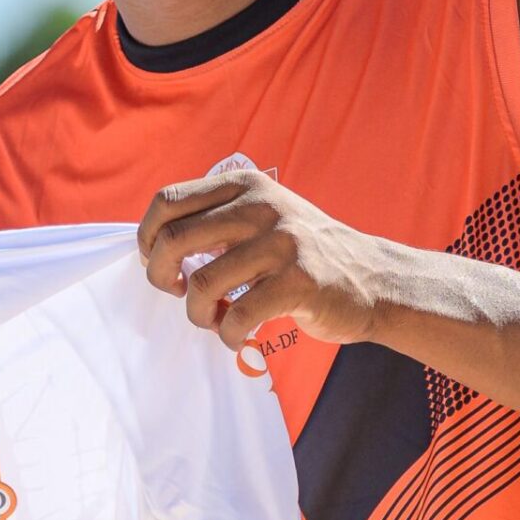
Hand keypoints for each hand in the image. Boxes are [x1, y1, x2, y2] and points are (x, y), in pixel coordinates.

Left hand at [138, 170, 394, 348]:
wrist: (372, 278)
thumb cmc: (302, 255)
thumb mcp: (260, 216)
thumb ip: (215, 219)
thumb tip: (154, 243)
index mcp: (244, 184)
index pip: (167, 201)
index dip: (147, 238)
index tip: (158, 263)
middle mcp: (261, 205)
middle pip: (174, 239)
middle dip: (161, 277)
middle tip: (178, 294)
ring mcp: (282, 241)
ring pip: (203, 283)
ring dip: (198, 314)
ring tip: (215, 319)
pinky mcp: (300, 280)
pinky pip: (239, 315)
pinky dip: (228, 334)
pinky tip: (238, 335)